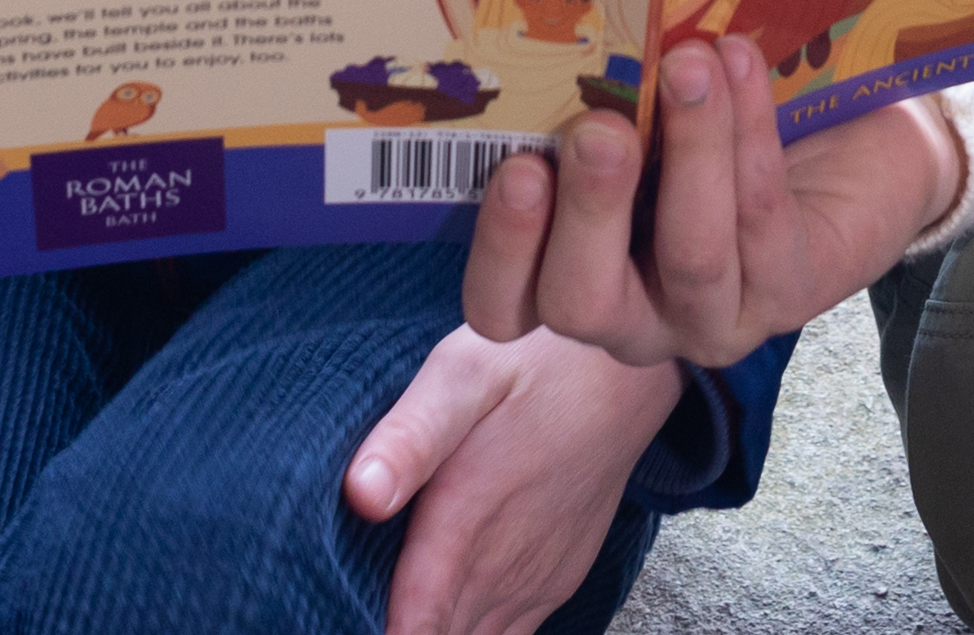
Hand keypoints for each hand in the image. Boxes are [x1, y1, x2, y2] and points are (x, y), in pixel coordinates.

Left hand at [345, 326, 682, 634]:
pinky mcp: (554, 584)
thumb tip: (361, 495)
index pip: (414, 625)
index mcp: (464, 518)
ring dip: (436, 630)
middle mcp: (500, 566)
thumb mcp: (462, 373)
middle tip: (361, 603)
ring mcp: (531, 582)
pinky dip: (470, 633)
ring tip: (402, 606)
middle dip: (399, 627)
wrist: (623, 377)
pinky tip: (445, 611)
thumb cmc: (532, 365)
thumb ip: (411, 438)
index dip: (377, 628)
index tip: (350, 615)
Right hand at [463, 39, 954, 367]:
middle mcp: (633, 316)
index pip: (502, 306)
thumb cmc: (705, 124)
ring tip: (688, 67)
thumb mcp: (634, 110)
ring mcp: (713, 315)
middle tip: (599, 127)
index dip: (500, 251)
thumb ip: (588, 88)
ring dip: (689, 156)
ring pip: (690, 257)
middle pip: (582, 301)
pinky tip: (742, 62)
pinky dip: (749, 133)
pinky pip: (763, 217)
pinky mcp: (788, 292)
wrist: (835, 148)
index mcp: (571, 276)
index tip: (516, 166)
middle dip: (588, 209)